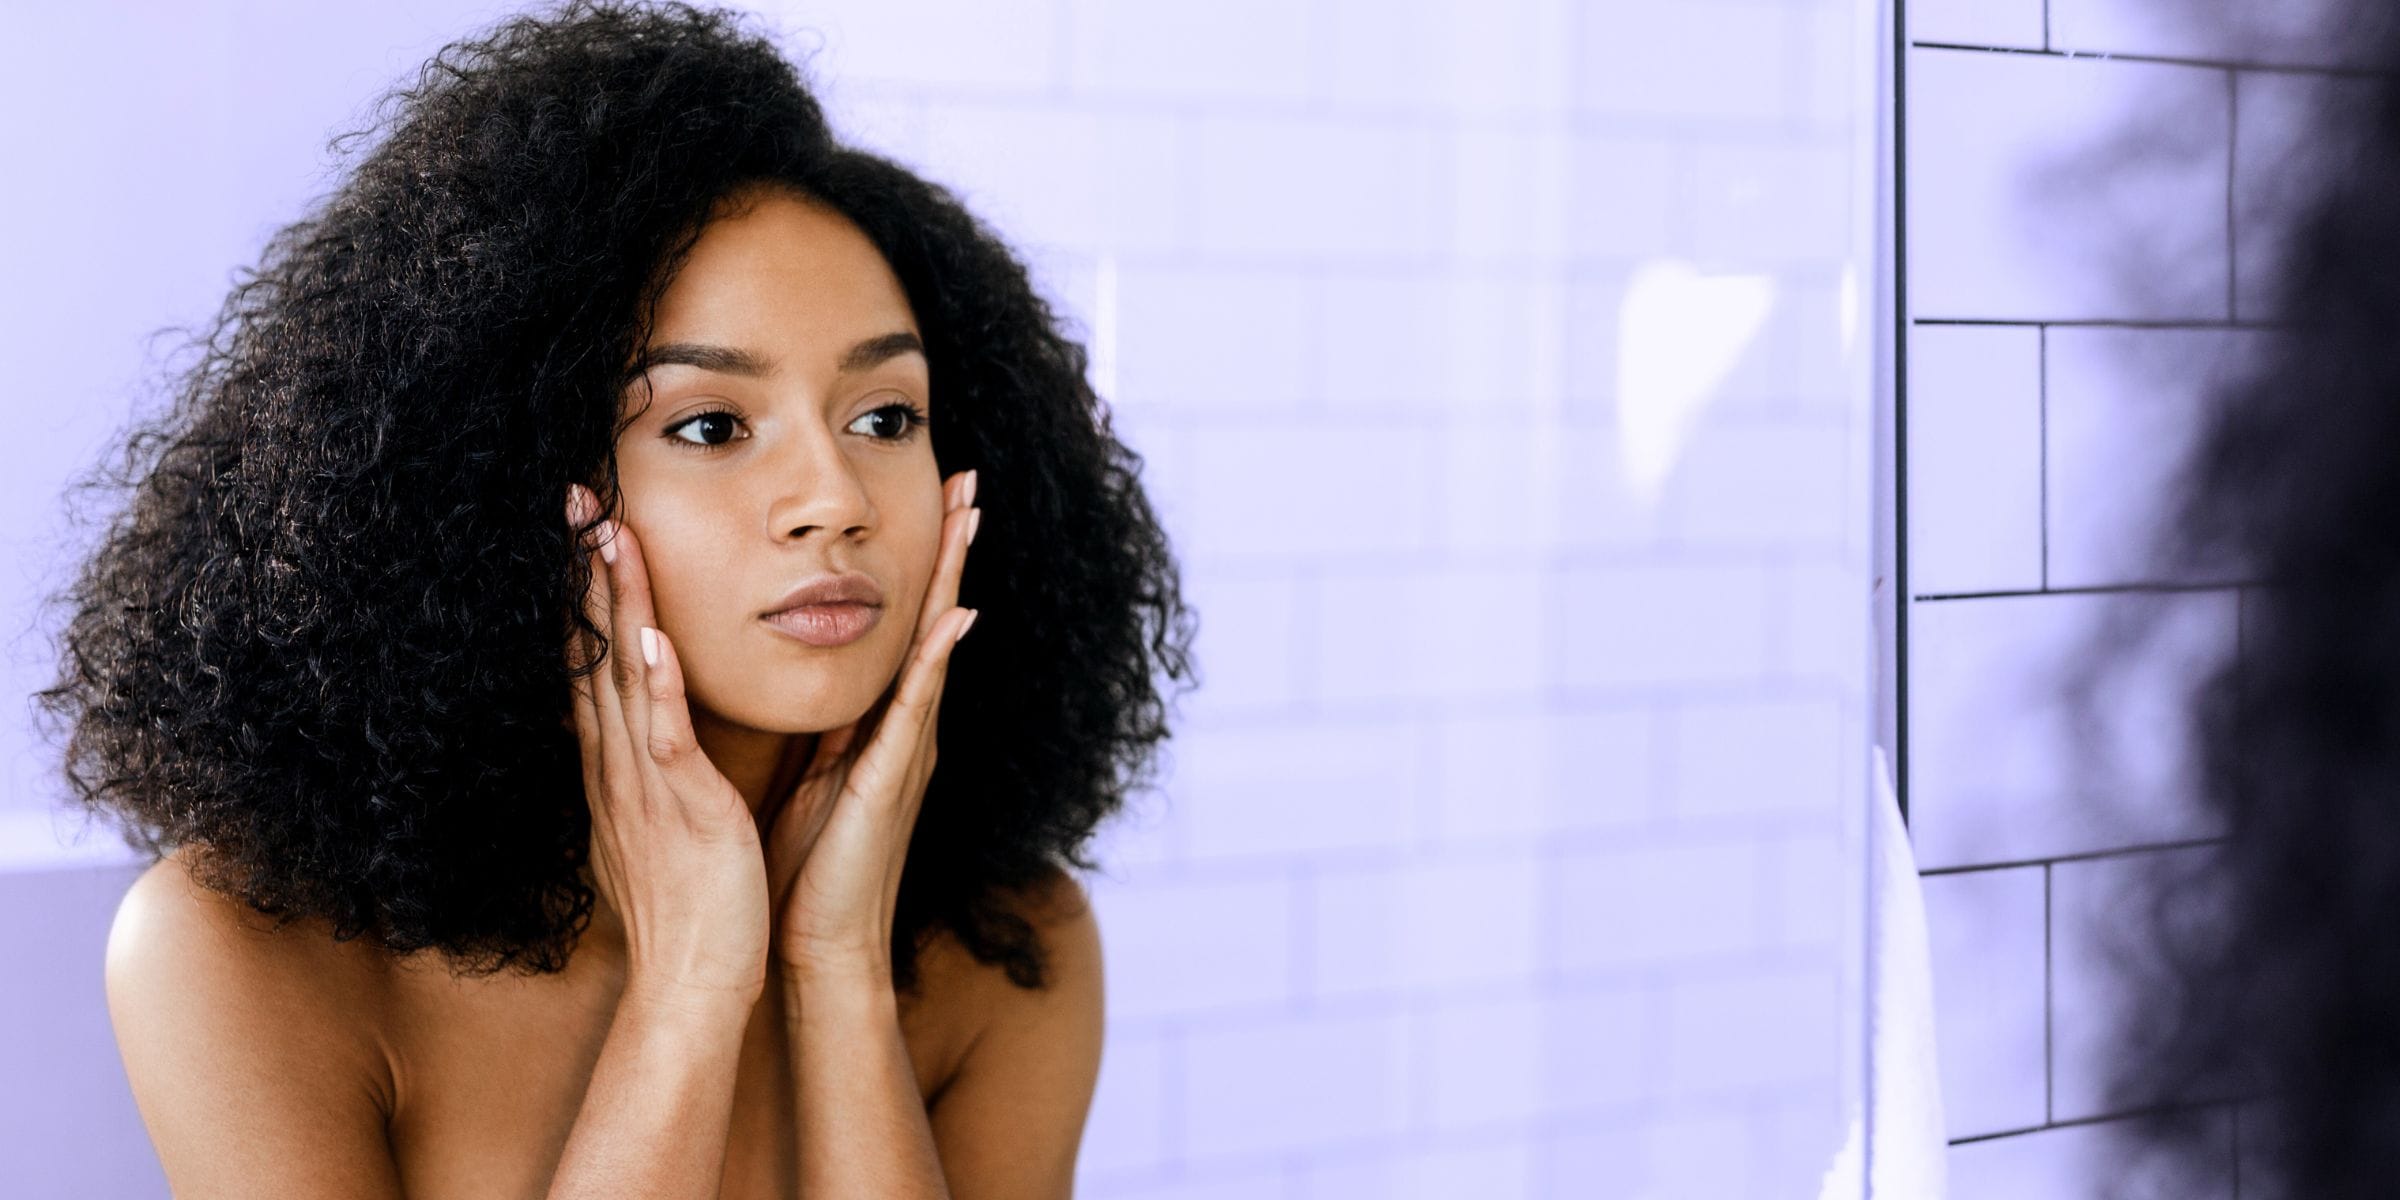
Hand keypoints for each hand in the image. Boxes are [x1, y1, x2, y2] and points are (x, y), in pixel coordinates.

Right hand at [566, 483, 771, 1007]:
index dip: (586, 591)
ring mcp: (644, 781)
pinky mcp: (681, 806)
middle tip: (576, 497)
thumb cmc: (690, 903)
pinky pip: (662, 735)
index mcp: (619, 764)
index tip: (582, 526)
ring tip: (606, 531)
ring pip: (623, 675)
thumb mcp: (659, 821)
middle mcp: (619, 763)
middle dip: (585, 572)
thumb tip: (638, 731)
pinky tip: (650, 634)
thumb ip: (649, 769)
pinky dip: (654, 684)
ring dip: (616, 602)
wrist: (694, 979)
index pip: (594, 660)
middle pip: (594, 650)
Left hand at [760, 468, 979, 982]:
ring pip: (933, 644)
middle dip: (951, 547)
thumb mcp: (814, 776)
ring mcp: (907, 750)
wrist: (820, 947)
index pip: (905, 626)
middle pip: (933, 618)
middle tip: (969, 476)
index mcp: (881, 725)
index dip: (922, 563)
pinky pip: (918, 707)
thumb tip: (816, 680)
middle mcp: (905, 728)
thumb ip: (826, 728)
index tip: (935, 499)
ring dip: (953, 578)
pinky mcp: (892, 779)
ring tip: (970, 516)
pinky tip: (957, 617)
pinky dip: (937, 660)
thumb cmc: (810, 871)